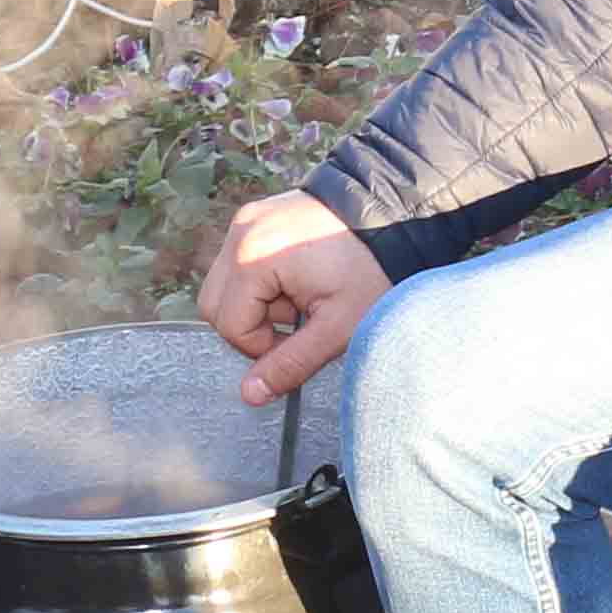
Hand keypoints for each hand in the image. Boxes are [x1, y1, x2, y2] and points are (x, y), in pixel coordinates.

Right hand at [197, 191, 388, 403]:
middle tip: (299, 319)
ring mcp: (246, 221)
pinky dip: (262, 281)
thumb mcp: (337, 327)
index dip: (264, 345)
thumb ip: (291, 364)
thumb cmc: (371, 269)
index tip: (301, 336)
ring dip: (258, 303)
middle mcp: (240, 233)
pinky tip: (298, 279)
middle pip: (216, 306)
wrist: (395, 217)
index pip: (231, 327)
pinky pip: (239, 264)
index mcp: (252, 258)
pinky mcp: (256, 217)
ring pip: (225, 287)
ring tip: (301, 296)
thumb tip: (251, 395)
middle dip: (254, 324)